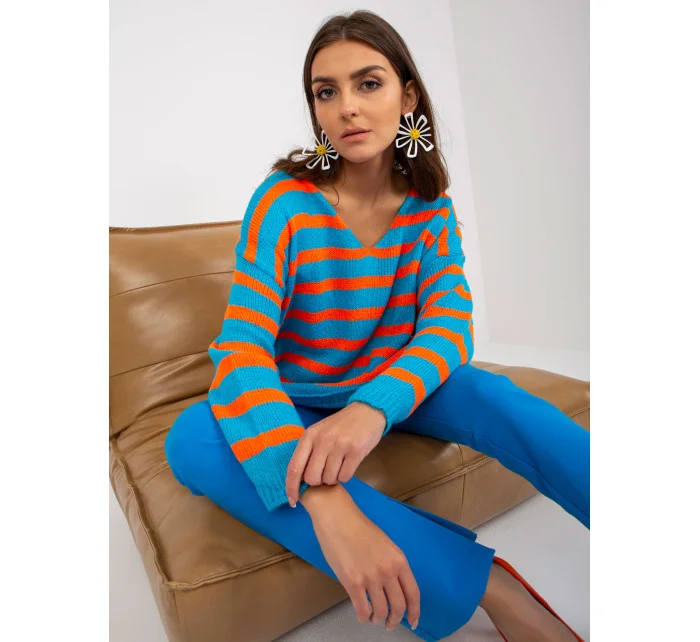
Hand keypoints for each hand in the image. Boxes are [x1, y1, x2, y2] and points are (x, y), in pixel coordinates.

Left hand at [286, 402, 385, 505]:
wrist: (367, 411)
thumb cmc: (340, 425)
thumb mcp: (320, 432)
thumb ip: (309, 451)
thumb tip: (299, 480)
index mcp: (309, 436)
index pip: (294, 467)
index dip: (291, 487)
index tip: (292, 500)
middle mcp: (322, 440)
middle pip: (312, 478)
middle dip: (318, 482)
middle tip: (326, 472)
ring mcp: (340, 445)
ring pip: (329, 479)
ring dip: (333, 478)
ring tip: (339, 465)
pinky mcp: (356, 451)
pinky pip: (345, 477)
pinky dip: (345, 476)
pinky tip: (348, 464)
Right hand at [309, 487, 419, 630]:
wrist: (338, 517)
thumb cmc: (358, 527)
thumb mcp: (384, 544)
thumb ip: (390, 564)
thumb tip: (391, 585)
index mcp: (399, 560)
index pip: (413, 593)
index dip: (414, 611)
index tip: (413, 620)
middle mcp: (388, 571)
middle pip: (399, 606)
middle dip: (395, 619)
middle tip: (390, 624)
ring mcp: (371, 578)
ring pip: (381, 611)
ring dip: (378, 619)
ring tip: (374, 619)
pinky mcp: (353, 582)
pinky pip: (362, 609)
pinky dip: (363, 617)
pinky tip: (362, 616)